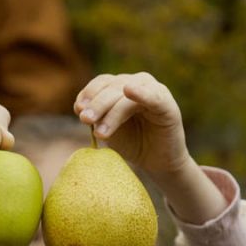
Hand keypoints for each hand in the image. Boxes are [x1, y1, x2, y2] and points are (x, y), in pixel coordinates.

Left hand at [76, 72, 228, 223]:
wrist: (157, 161)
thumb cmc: (132, 142)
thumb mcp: (108, 129)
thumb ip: (96, 117)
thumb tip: (80, 107)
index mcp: (121, 86)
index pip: (102, 83)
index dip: (88, 93)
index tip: (78, 110)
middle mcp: (137, 83)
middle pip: (112, 87)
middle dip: (97, 105)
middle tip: (85, 120)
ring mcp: (154, 91)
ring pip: (127, 94)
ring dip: (112, 111)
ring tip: (101, 132)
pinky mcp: (167, 105)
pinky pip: (153, 96)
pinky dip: (142, 93)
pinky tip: (129, 91)